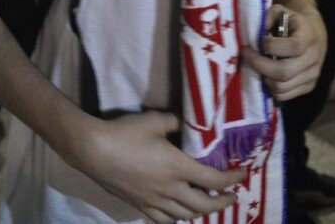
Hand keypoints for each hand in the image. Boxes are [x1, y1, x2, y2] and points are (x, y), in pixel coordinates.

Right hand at [65, 111, 244, 222]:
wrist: (93, 150)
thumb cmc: (125, 133)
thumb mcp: (155, 120)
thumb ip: (176, 122)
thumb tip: (185, 124)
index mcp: (177, 167)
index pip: (214, 180)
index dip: (232, 179)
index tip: (242, 175)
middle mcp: (170, 189)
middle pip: (203, 205)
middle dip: (222, 203)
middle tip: (232, 196)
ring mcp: (154, 201)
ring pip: (185, 216)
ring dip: (201, 212)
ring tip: (208, 205)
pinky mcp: (139, 206)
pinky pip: (163, 220)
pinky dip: (176, 218)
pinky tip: (178, 213)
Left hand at [242, 5, 325, 101]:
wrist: (314, 34)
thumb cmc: (292, 22)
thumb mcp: (282, 11)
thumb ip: (269, 16)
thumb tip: (258, 32)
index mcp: (309, 37)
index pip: (292, 47)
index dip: (270, 46)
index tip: (255, 42)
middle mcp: (314, 58)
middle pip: (284, 72)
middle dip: (259, 66)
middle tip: (246, 56)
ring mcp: (312, 76)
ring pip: (282, 88)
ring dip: (263, 78)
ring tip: (256, 66)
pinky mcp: (308, 87)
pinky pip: (284, 96)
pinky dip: (270, 89)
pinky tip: (265, 75)